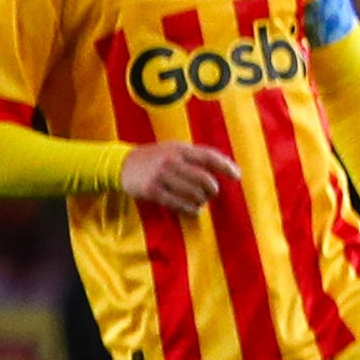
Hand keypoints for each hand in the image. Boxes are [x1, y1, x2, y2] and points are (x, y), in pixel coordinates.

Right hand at [121, 142, 242, 212]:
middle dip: (212, 189)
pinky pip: (177, 203)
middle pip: (203, 178)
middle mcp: (171, 161)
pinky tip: (194, 210)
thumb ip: (195, 156)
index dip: (225, 166)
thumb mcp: (174, 149)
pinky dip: (190, 209)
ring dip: (201, 200)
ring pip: (192, 193)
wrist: (121, 164)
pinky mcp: (152, 190)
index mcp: (179, 149)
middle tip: (212, 193)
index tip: (237, 176)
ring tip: (201, 201)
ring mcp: (161, 176)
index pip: (208, 156)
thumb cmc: (155, 157)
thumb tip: (225, 165)